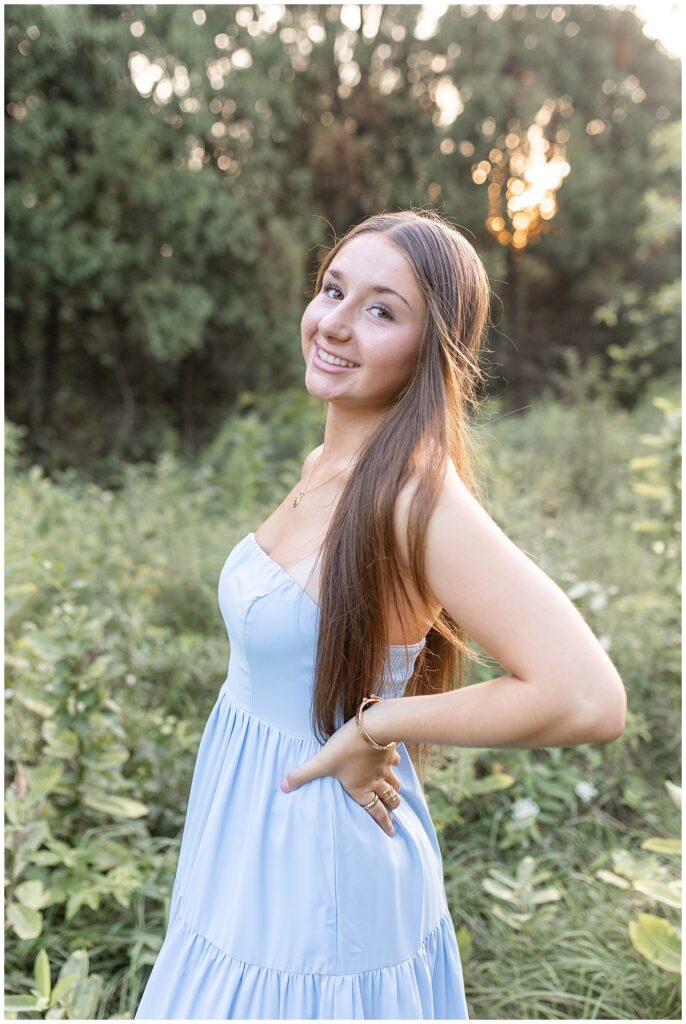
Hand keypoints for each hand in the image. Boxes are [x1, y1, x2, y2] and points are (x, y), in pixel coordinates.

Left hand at [279, 714, 401, 835]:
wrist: (373, 727)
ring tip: (397, 792)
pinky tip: (394, 761)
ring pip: (394, 782)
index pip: (374, 810)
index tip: (391, 832)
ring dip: (395, 788)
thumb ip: (301, 775)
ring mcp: (385, 767)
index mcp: (360, 788)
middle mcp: (375, 781)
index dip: (384, 823)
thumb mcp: (321, 762)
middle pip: (389, 798)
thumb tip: (282, 787)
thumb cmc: (346, 748)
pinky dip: (395, 764)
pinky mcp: (390, 752)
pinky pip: (395, 761)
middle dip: (392, 806)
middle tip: (394, 811)